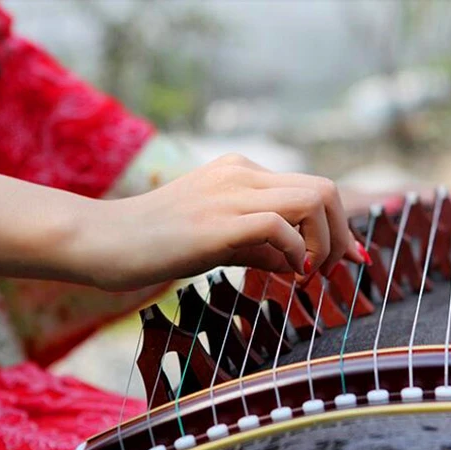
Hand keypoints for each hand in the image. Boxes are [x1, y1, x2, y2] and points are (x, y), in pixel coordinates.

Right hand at [0, 154, 368, 291]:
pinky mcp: (217, 220)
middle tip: (327, 271)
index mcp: (241, 172)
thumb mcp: (216, 241)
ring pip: (314, 200)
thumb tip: (299, 264)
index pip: (311, 188)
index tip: (349, 259)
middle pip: (324, 190)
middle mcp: (241, 173)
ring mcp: (229, 192)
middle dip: (340, 235)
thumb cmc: (155, 244)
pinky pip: (280, 226)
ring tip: (306, 274)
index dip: (340, 226)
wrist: (101, 241)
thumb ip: (259, 247)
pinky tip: (286, 275)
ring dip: (324, 243)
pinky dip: (295, 254)